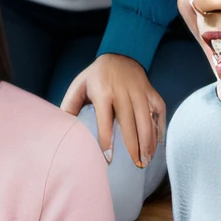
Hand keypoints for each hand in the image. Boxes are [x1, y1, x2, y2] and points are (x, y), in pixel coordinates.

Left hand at [60, 53, 163, 171]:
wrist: (121, 54)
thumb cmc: (96, 76)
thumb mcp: (79, 86)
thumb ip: (69, 106)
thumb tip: (62, 129)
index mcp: (103, 93)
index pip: (105, 121)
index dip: (107, 141)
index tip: (108, 159)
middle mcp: (123, 93)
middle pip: (130, 124)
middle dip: (133, 146)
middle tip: (135, 165)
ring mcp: (140, 93)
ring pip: (146, 121)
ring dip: (148, 142)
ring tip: (146, 160)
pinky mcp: (152, 93)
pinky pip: (158, 113)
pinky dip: (159, 130)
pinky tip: (156, 146)